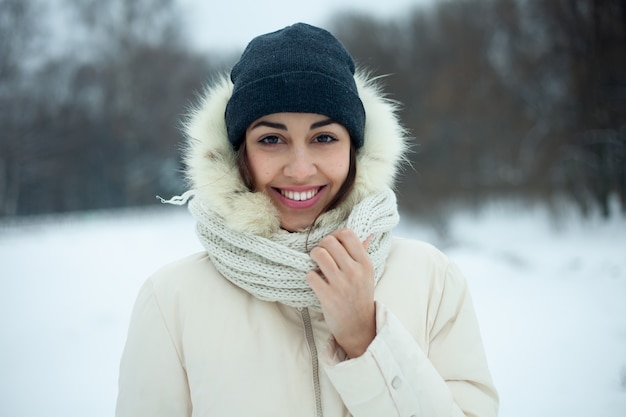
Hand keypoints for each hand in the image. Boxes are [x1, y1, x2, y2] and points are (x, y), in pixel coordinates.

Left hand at [307, 228, 374, 357]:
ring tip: (317, 265)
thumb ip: (363, 253)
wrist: (359, 327)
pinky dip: (310, 277)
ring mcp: (341, 284)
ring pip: (319, 254)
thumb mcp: (368, 274)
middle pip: (329, 241)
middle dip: (322, 246)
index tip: (333, 244)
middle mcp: (354, 271)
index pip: (347, 234)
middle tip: (322, 255)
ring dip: (314, 257)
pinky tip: (316, 282)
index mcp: (365, 263)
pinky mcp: (327, 296)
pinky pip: (311, 275)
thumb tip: (366, 234)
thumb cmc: (361, 296)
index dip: (336, 235)